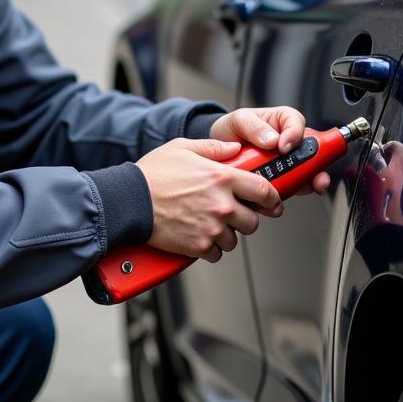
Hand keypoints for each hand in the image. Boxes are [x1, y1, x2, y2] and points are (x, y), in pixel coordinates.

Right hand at [136, 137, 281, 262]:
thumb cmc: (153, 174)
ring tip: (208, 224)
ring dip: (226, 234)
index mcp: (223, 177)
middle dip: (245, 219)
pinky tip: (198, 236)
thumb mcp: (183, 148)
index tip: (273, 204)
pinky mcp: (198, 246)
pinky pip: (217, 254)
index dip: (273, 199)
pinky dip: (210, 249)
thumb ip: (214, 147)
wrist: (129, 201)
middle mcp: (222, 204)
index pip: (264, 191)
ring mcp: (212, 227)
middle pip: (253, 221)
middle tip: (232, 215)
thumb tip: (235, 149)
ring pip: (235, 239)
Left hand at [209, 106, 330, 195]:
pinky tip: (278, 198)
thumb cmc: (232, 129)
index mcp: (283, 121)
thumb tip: (272, 139)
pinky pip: (290, 188)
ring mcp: (285, 163)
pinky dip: (286, 194)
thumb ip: (254, 126)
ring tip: (303, 188)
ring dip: (307, 184)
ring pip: (305, 174)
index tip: (283, 148)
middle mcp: (289, 142)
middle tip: (314, 178)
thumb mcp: (239, 120)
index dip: (295, 136)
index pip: (297, 123)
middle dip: (316, 167)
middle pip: (311, 152)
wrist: (218, 152)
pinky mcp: (280, 179)